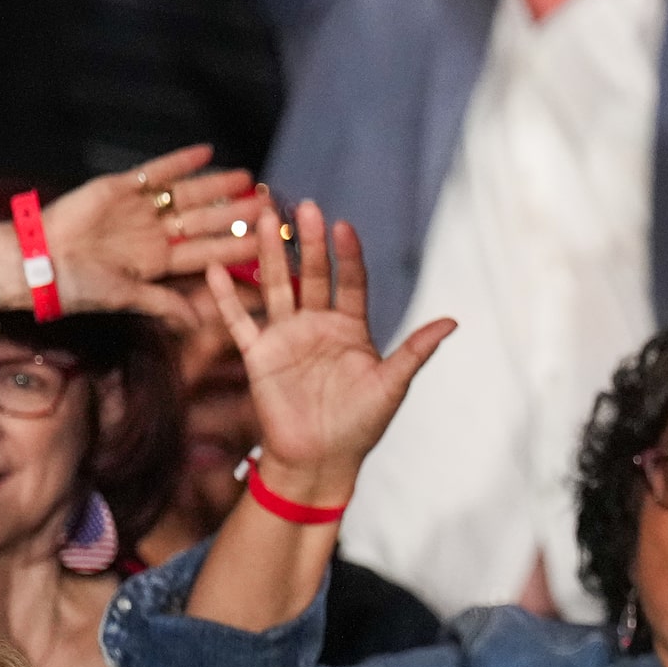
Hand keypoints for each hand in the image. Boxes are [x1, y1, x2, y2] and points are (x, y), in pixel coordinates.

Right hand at [34, 149, 259, 322]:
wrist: (35, 261)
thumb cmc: (76, 286)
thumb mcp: (125, 297)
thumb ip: (163, 304)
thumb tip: (197, 325)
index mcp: (158, 262)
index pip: (207, 253)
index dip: (236, 247)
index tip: (268, 243)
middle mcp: (153, 234)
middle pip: (204, 221)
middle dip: (235, 214)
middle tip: (270, 204)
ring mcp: (138, 209)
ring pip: (186, 195)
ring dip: (216, 186)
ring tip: (247, 177)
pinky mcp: (119, 188)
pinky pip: (155, 172)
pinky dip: (179, 162)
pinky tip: (206, 151)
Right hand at [205, 198, 454, 506]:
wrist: (320, 460)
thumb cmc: (360, 426)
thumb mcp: (392, 385)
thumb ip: (416, 350)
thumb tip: (453, 321)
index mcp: (351, 329)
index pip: (350, 282)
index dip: (347, 255)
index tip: (343, 226)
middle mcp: (317, 326)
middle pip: (312, 273)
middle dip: (308, 241)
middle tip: (303, 206)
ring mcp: (286, 337)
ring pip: (277, 285)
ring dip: (270, 253)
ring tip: (265, 217)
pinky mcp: (259, 355)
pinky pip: (239, 321)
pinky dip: (225, 296)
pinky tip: (214, 268)